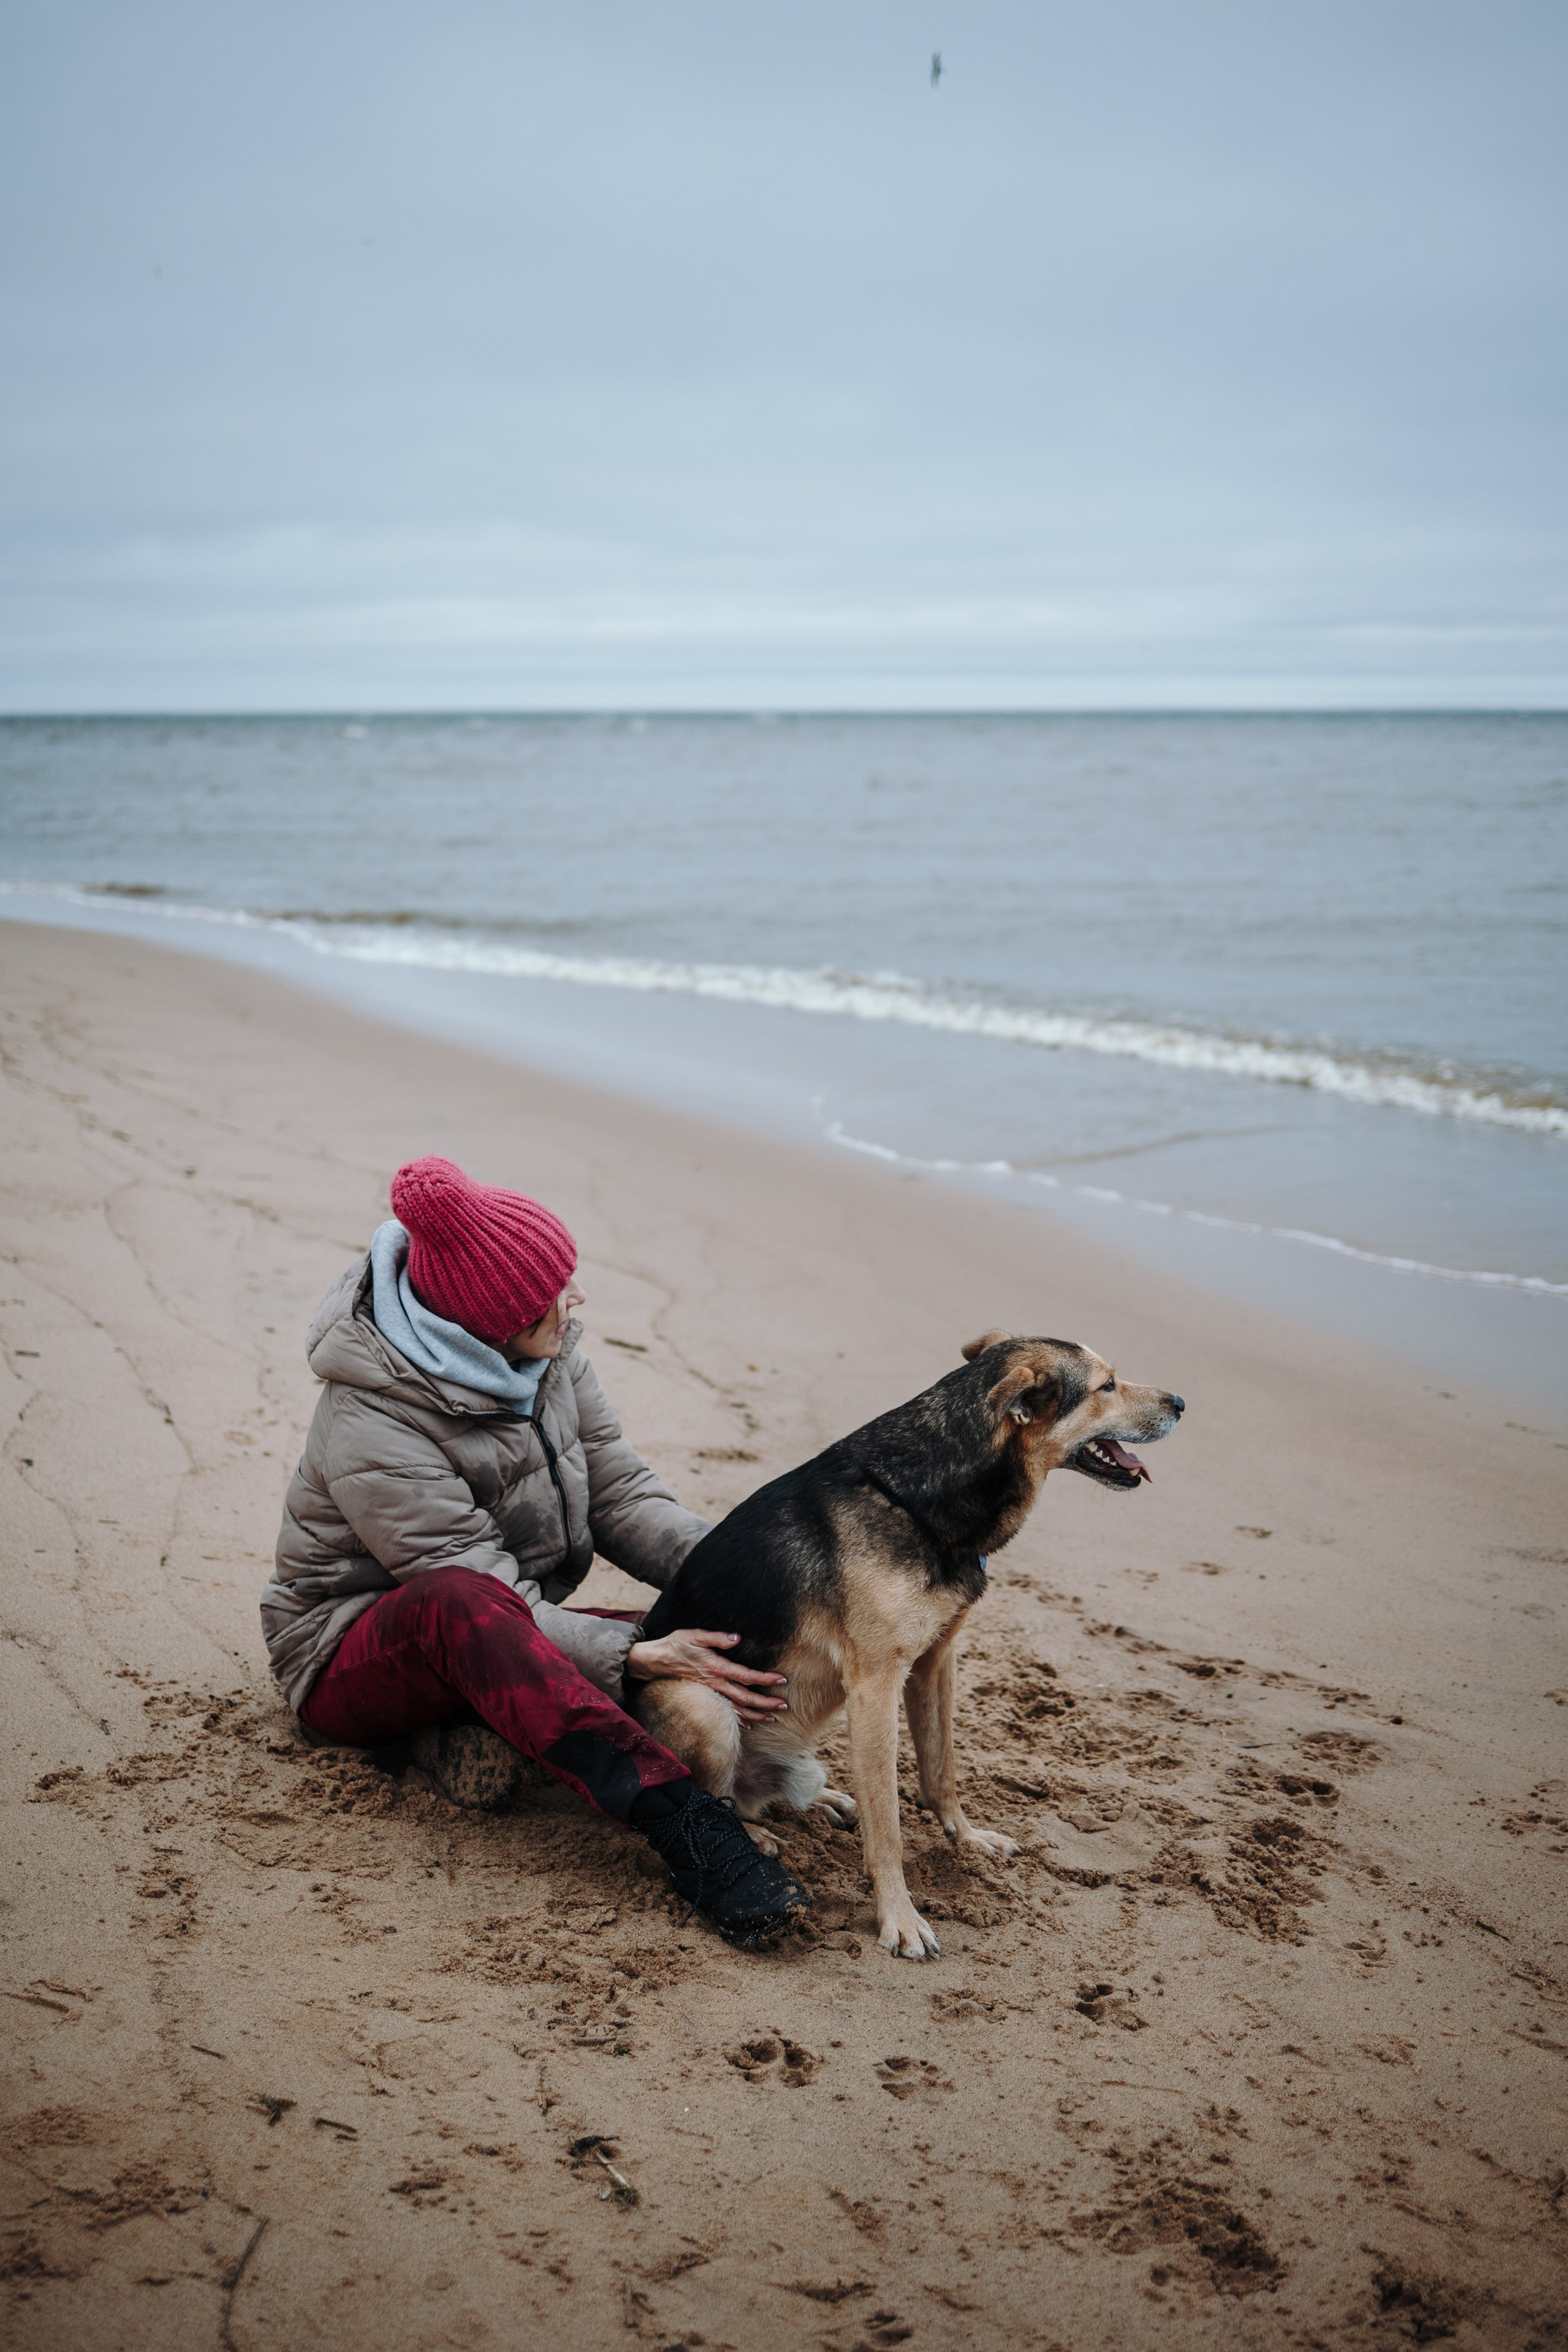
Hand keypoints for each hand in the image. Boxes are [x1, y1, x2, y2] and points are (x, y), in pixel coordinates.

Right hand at [625, 1630, 787, 1726]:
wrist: (655, 1661)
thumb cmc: (676, 1645)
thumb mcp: (695, 1635)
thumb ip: (717, 1637)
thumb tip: (737, 1638)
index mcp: (716, 1667)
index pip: (746, 1676)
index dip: (765, 1679)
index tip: (781, 1680)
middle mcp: (715, 1684)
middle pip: (745, 1698)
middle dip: (766, 1703)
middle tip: (784, 1706)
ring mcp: (710, 1693)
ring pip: (736, 1709)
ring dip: (756, 1715)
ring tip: (772, 1719)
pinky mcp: (705, 1696)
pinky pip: (724, 1712)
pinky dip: (738, 1720)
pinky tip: (749, 1724)